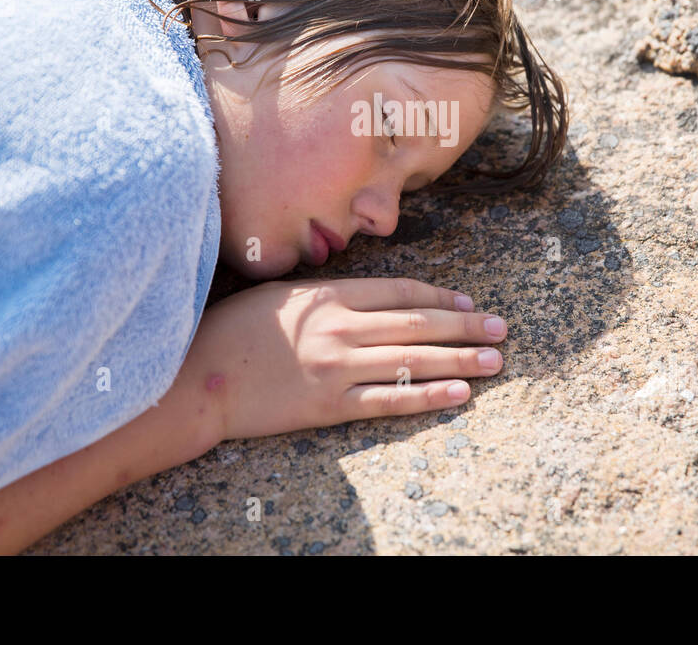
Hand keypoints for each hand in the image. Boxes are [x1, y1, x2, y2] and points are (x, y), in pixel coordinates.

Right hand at [185, 277, 506, 440]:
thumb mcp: (280, 295)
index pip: (400, 293)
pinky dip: (428, 396)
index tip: (468, 305)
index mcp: (328, 295)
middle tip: (502, 328)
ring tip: (495, 361)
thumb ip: (326, 296)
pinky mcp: (329, 405)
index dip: (440, 299)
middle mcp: (341, 328)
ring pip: (414, 360)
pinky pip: (390, 400)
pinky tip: (459, 395)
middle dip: (466, 327)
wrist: (196, 378)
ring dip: (461, 361)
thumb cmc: (230, 331)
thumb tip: (366, 300)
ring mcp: (337, 368)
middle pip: (418, 324)